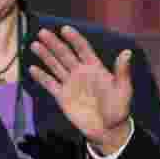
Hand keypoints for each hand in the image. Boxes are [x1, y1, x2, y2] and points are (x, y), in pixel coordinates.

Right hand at [29, 26, 132, 153]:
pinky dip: (41, 77)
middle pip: (65, 54)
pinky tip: (32, 68)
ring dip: (45, 56)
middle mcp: (80, 72)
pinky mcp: (62, 96)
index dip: (74, 38)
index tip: (65, 29)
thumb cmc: (118, 108)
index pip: (83, 49)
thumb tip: (127, 52)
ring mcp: (70, 83)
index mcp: (95, 68)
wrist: (107, 129)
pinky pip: (50, 84)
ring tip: (35, 45)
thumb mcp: (123, 89)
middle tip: (43, 32)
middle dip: (54, 43)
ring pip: (55, 66)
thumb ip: (122, 72)